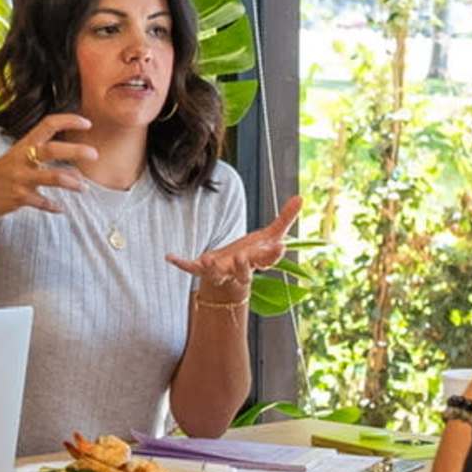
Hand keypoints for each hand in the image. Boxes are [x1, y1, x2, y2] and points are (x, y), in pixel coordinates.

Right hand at [0, 113, 91, 228]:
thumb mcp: (13, 160)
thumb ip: (39, 161)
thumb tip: (73, 169)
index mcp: (21, 146)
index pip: (47, 125)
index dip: (68, 121)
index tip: (87, 123)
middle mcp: (21, 159)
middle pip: (52, 150)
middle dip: (76, 151)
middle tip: (94, 154)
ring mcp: (19, 179)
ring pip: (53, 178)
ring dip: (72, 182)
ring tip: (84, 187)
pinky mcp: (18, 198)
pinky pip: (43, 202)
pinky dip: (53, 206)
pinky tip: (60, 208)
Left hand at [165, 195, 304, 313]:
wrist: (232, 272)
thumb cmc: (253, 252)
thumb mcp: (270, 234)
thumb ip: (285, 218)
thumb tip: (301, 197)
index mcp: (257, 261)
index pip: (268, 259)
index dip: (274, 254)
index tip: (280, 246)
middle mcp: (240, 269)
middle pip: (244, 273)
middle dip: (243, 266)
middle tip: (243, 257)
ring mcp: (221, 271)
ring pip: (218, 274)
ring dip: (212, 268)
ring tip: (207, 259)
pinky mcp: (204, 269)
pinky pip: (192, 268)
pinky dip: (182, 263)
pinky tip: (170, 256)